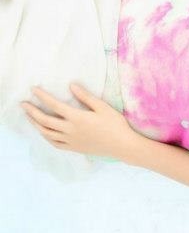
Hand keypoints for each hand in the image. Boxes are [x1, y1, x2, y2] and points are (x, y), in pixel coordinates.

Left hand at [21, 84, 138, 161]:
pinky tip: (44, 132)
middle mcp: (70, 130)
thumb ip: (85, 97)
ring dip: (36, 124)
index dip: (42, 96)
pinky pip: (54, 143)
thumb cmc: (115, 124)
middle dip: (32, 112)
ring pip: (47, 133)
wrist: (121, 145)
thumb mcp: (102, 107)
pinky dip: (46, 137)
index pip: (54, 105)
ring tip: (29, 117)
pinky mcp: (73, 148)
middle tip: (23, 104)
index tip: (33, 89)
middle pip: (45, 120)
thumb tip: (71, 85)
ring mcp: (70, 141)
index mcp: (77, 118)